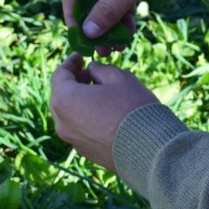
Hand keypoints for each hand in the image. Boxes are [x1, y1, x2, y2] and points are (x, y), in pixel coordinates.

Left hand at [49, 53, 159, 172]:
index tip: (81, 56)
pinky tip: (103, 112)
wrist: (149, 148)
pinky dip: (85, 117)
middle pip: (60, 96)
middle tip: (88, 72)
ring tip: (98, 91)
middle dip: (73, 82)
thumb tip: (92, 69)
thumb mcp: (118, 77)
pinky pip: (79, 129)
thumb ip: (99, 69)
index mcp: (65, 100)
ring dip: (78, 100)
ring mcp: (72, 140)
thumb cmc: (133, 107)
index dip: (70, 62)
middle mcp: (62, 123)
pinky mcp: (85, 152)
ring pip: (68, 114)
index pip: (59, 75)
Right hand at [62, 0, 208, 54]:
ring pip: (107, 3)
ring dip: (111, 25)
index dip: (74, 18)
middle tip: (102, 51)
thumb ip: (107, 10)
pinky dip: (124, 17)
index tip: (81, 41)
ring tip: (118, 48)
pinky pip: (122, 1)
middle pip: (89, 0)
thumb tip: (87, 34)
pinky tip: (129, 34)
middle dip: (96, 26)